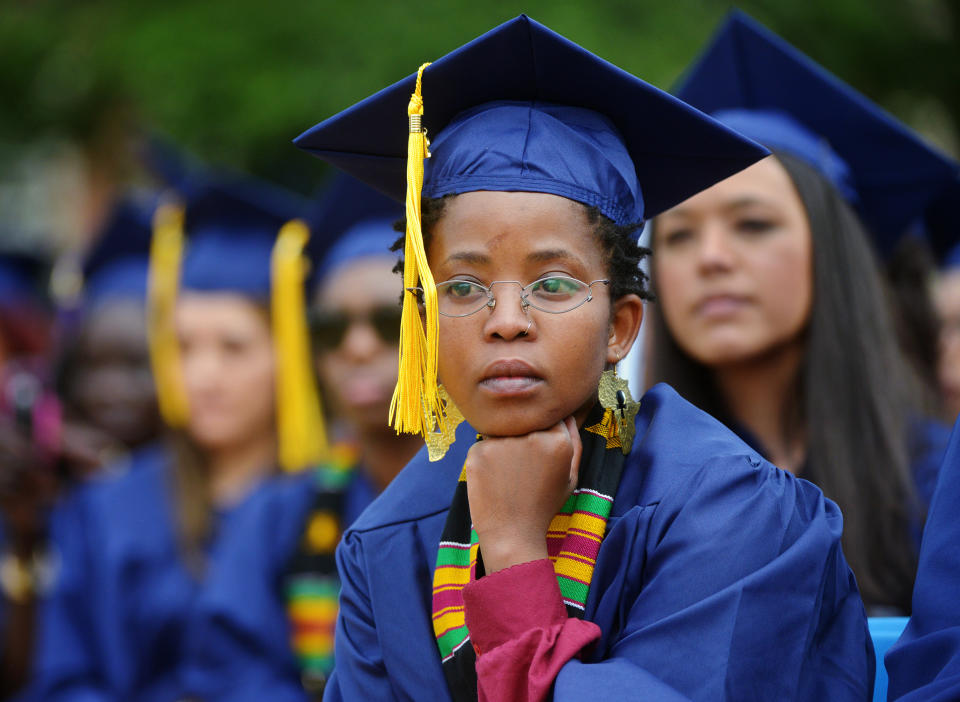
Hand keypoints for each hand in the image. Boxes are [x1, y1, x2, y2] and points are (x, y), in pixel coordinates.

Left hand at [465, 416, 581, 573]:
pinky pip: (483, 444)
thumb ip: (575, 442)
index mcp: (558, 441)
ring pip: (503, 431)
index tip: (538, 455)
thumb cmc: (543, 505)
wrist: (511, 533)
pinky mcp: (478, 450)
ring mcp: (502, 442)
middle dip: (523, 438)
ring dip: (504, 446)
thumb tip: (566, 414)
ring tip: (508, 477)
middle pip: (524, 421)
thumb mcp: (570, 477)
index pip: (549, 419)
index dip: (543, 435)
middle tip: (521, 469)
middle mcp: (531, 436)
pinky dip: (486, 458)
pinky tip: (493, 481)